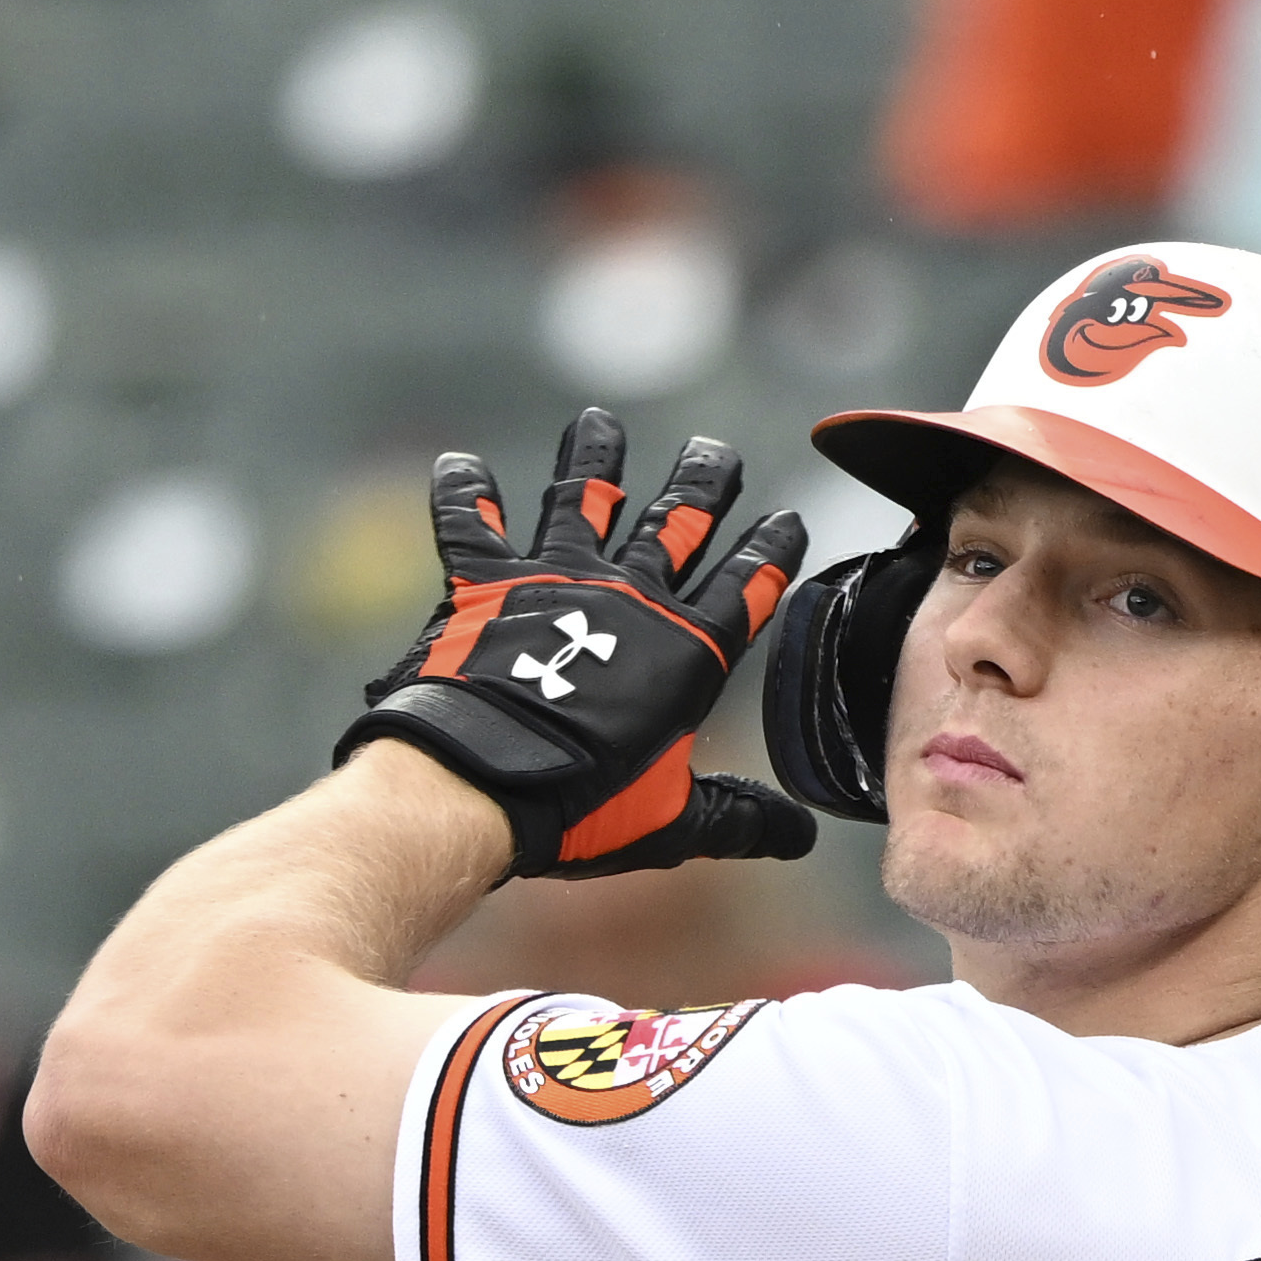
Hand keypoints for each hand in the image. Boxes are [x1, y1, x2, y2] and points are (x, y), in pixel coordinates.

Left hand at [347, 407, 818, 878]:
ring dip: (596, 460)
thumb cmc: (583, 806)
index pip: (742, 589)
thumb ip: (736, 818)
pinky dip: (466, 493)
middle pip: (676, 525)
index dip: (768, 553)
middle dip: (701, 486)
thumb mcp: (674, 823)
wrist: (483, 780)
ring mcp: (557, 579)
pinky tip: (462, 463)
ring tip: (600, 424)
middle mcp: (628, 599)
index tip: (786, 519)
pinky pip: (473, 523)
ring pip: (585, 499)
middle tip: (717, 452)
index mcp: (683, 654)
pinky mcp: (488, 581)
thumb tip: (797, 835)